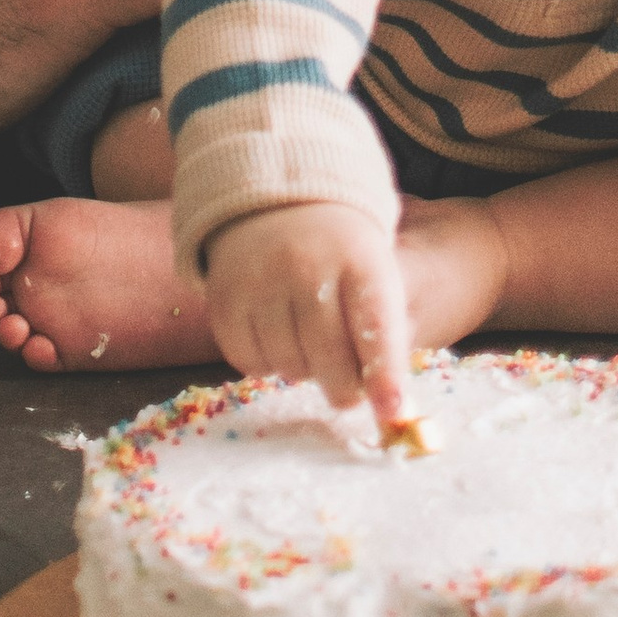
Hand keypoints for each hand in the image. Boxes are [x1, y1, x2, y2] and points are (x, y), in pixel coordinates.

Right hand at [204, 199, 411, 421]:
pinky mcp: (225, 298)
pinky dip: (268, 364)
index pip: (375, 324)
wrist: (277, 205)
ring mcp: (261, 279)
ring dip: (305, 371)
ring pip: (290, 366)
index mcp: (359, 258)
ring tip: (310, 344)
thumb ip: (386, 340)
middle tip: (347, 391)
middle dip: (344, 388)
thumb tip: (390, 410)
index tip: (391, 410)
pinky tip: (279, 337)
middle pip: (330, 356)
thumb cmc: (342, 257)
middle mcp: (306, 264)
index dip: (385, 372)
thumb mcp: (376, 277)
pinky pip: (250, 363)